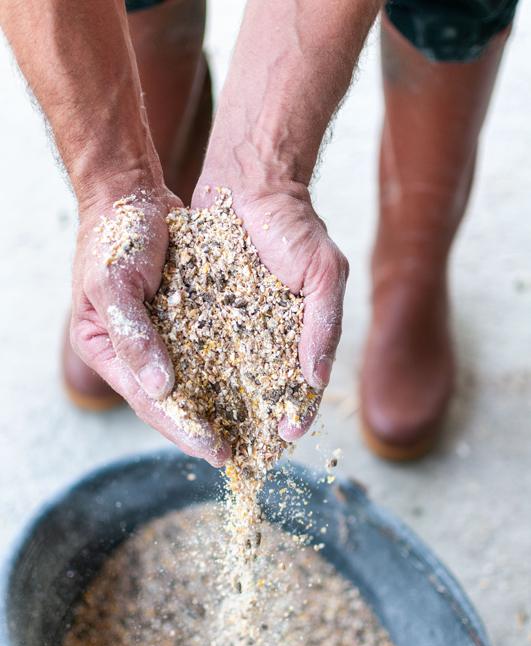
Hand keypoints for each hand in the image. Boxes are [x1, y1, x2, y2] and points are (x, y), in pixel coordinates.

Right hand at [70, 185, 229, 466]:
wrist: (130, 192)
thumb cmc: (116, 235)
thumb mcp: (115, 285)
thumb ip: (134, 337)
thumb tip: (160, 389)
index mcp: (105, 351)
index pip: (147, 401)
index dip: (181, 428)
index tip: (214, 451)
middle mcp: (130, 350)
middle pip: (168, 400)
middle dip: (199, 427)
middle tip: (235, 455)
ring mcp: (154, 335)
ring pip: (187, 380)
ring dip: (213, 404)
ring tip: (245, 431)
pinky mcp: (177, 318)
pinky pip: (201, 351)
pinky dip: (221, 369)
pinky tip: (248, 383)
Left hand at [192, 180, 348, 441]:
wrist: (248, 183)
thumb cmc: (294, 228)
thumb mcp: (323, 274)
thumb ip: (325, 326)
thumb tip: (317, 379)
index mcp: (300, 336)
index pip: (301, 385)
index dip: (297, 411)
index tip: (286, 436)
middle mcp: (266, 338)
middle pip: (260, 390)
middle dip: (252, 421)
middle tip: (240, 449)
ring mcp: (233, 327)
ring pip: (226, 377)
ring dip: (219, 406)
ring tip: (208, 433)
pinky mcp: (201, 312)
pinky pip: (197, 348)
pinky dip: (193, 371)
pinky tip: (183, 394)